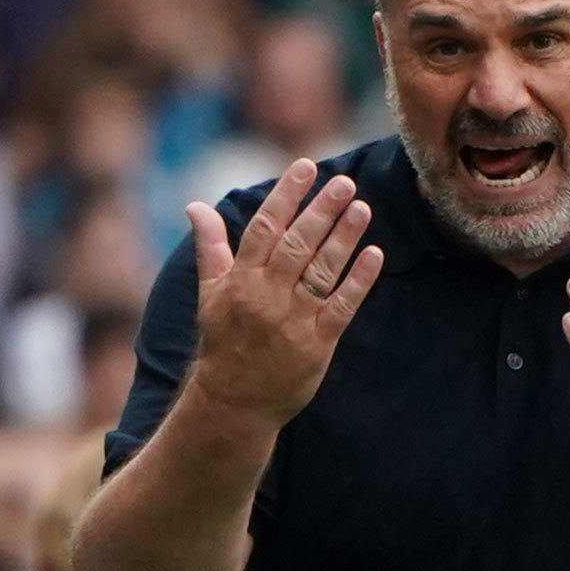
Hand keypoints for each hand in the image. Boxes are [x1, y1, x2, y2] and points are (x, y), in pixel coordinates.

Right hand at [185, 158, 383, 426]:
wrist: (234, 403)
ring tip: (362, 208)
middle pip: (297, 245)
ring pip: (320, 271)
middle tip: (345, 183)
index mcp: (240, 280)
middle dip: (321, 211)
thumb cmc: (223, 341)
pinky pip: (340, 307)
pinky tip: (374, 255)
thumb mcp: (210, 293)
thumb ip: (210, 247)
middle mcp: (265, 296)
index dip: (286, 196)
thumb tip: (195, 206)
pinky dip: (357, 281)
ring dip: (343, 238)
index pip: (265, 228)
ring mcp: (292, 320)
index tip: (306, 168)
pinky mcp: (316, 344)